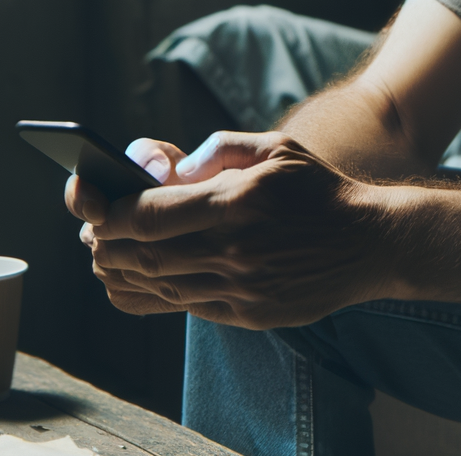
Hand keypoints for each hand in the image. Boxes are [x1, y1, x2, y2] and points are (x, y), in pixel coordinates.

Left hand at [71, 132, 393, 327]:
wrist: (368, 241)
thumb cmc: (317, 188)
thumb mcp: (276, 148)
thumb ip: (219, 147)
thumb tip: (171, 169)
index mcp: (238, 202)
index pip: (148, 214)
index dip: (109, 212)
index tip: (94, 203)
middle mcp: (234, 249)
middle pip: (142, 254)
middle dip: (105, 242)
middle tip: (92, 230)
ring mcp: (241, 287)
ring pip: (156, 286)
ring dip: (121, 270)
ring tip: (107, 253)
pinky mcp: (248, 313)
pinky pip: (184, 307)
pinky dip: (152, 293)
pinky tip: (142, 277)